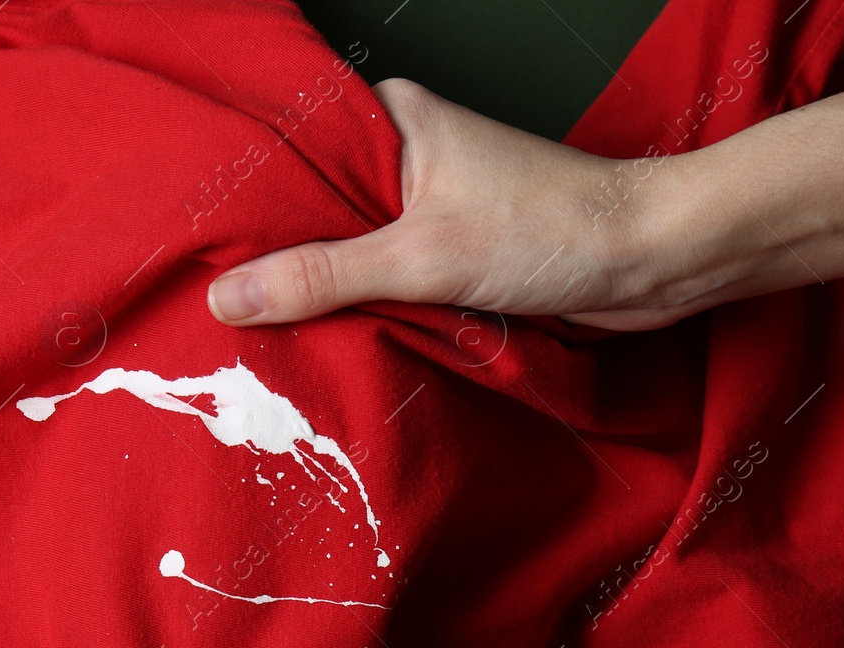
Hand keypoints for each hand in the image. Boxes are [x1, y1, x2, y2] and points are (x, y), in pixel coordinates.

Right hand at [205, 78, 703, 331]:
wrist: (649, 264)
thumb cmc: (553, 231)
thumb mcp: (421, 256)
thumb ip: (323, 276)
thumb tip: (232, 297)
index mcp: (395, 119)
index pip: (294, 149)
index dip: (245, 198)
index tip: (194, 240)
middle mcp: (409, 153)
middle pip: (316, 206)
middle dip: (277, 255)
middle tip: (215, 295)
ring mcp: (430, 204)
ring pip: (350, 248)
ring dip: (322, 287)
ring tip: (258, 322)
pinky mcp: (452, 250)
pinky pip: (385, 278)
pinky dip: (364, 305)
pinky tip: (329, 331)